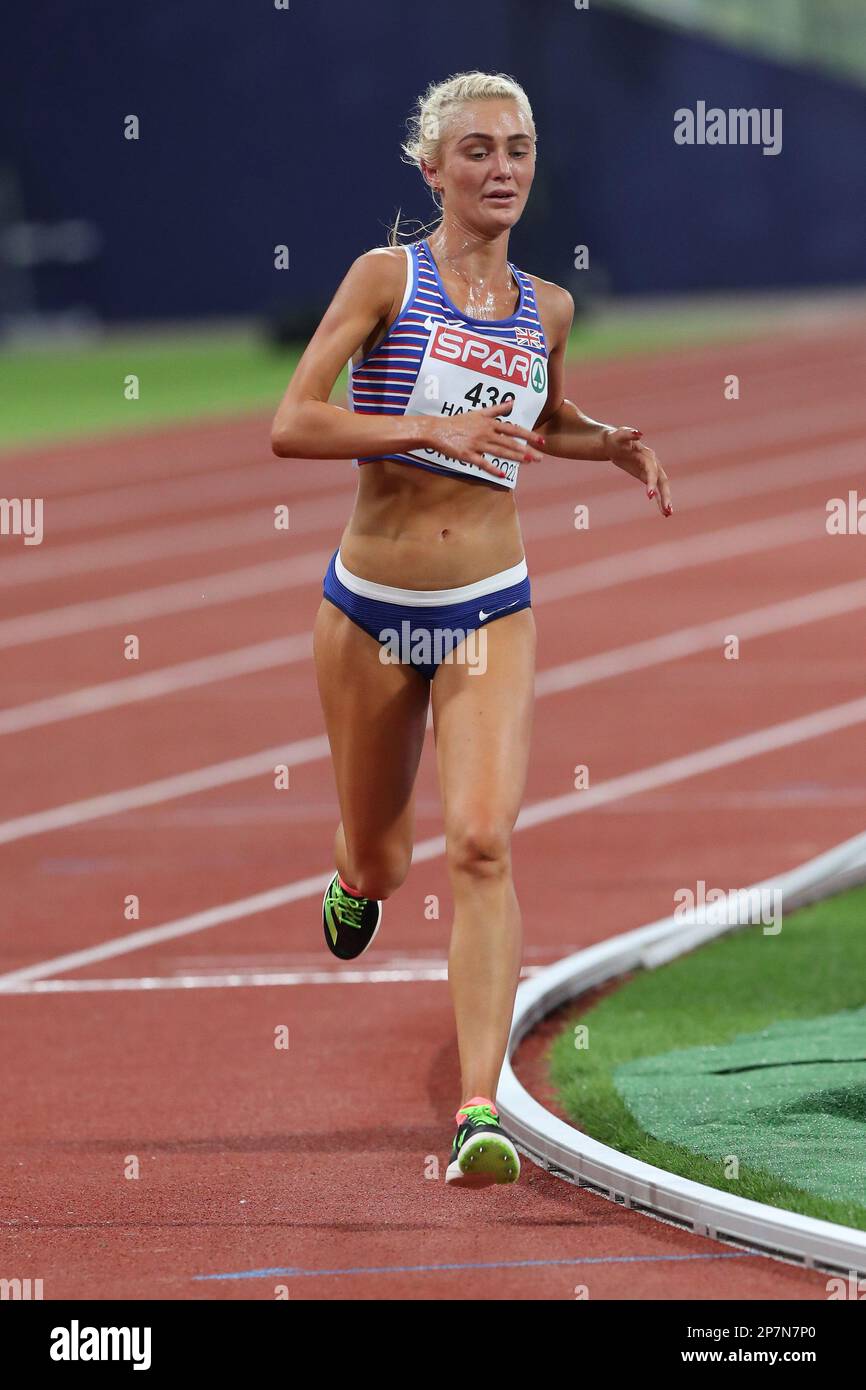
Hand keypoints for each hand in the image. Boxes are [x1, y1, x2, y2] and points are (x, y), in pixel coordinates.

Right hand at [425, 399, 544, 479]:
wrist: (438, 430)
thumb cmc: (458, 422)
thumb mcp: (478, 413)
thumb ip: (497, 409)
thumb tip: (512, 401)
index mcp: (489, 424)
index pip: (513, 429)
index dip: (528, 435)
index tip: (541, 441)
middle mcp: (486, 433)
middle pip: (510, 442)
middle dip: (526, 450)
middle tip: (540, 457)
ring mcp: (477, 444)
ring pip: (500, 452)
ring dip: (515, 457)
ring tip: (529, 462)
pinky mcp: (468, 455)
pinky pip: (483, 463)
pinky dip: (493, 469)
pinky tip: (504, 475)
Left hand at [602, 426, 671, 516]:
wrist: (614, 443)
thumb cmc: (616, 438)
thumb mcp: (620, 435)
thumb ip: (629, 434)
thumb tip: (638, 433)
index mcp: (648, 455)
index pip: (652, 471)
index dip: (651, 482)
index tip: (649, 496)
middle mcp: (653, 464)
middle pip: (662, 481)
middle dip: (665, 495)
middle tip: (667, 509)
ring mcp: (651, 471)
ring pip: (661, 487)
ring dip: (665, 500)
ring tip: (668, 514)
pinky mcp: (646, 477)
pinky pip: (655, 490)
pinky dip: (659, 500)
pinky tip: (664, 512)